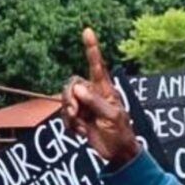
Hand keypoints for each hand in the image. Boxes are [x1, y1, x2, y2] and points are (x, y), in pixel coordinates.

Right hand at [61, 28, 139, 165]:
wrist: (117, 153)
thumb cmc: (120, 134)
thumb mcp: (111, 117)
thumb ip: (95, 102)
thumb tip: (79, 89)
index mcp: (105, 89)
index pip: (97, 65)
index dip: (91, 48)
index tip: (87, 30)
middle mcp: (93, 93)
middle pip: (72, 84)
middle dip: (69, 98)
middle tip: (75, 113)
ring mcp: (85, 105)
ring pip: (66, 99)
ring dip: (68, 113)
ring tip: (79, 125)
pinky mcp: (78, 118)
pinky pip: (64, 115)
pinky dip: (69, 124)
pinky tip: (80, 133)